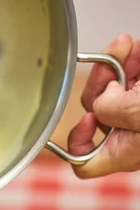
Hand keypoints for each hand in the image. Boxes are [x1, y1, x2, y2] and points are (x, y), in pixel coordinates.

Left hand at [68, 33, 139, 176]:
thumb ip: (111, 110)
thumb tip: (101, 99)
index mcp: (125, 152)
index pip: (84, 162)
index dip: (76, 142)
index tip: (85, 118)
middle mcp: (130, 134)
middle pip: (95, 112)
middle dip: (100, 84)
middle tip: (110, 68)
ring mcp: (139, 111)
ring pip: (113, 88)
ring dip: (116, 64)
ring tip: (126, 46)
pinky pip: (132, 74)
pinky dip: (131, 58)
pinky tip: (134, 46)